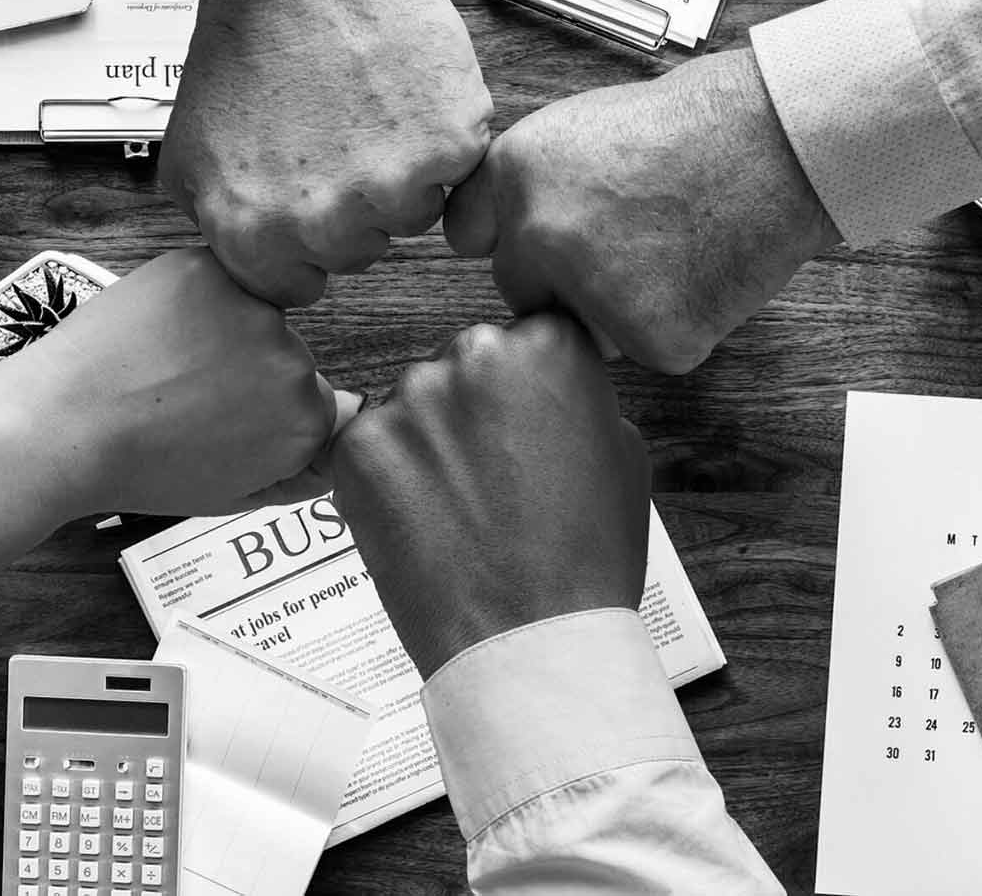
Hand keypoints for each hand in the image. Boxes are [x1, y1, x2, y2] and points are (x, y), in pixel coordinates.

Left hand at [0, 249, 345, 520]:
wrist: (62, 427)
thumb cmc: (135, 467)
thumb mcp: (229, 495)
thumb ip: (299, 471)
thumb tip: (339, 438)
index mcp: (304, 423)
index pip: (317, 403)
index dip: (267, 413)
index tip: (228, 421)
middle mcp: (294, 363)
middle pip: (288, 355)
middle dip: (249, 369)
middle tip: (188, 396)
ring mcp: (252, 311)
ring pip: (254, 313)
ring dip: (223, 328)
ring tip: (166, 364)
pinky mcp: (210, 271)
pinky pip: (219, 278)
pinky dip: (192, 298)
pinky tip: (156, 332)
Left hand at [166, 0, 493, 306]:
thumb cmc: (242, 42)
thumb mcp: (189, 153)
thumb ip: (219, 226)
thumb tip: (251, 264)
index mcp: (254, 236)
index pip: (297, 288)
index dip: (303, 242)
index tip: (307, 199)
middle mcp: (323, 224)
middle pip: (359, 253)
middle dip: (350, 205)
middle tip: (335, 135)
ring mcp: (392, 188)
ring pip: (413, 215)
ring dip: (400, 173)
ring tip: (367, 108)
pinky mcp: (449, 146)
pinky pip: (458, 170)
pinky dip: (440, 135)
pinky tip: (401, 92)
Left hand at [320, 314, 648, 678]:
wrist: (530, 643)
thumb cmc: (587, 558)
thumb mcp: (624, 454)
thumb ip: (578, 399)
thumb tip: (546, 389)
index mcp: (547, 345)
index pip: (528, 338)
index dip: (526, 388)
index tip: (527, 426)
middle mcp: (474, 353)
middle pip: (465, 364)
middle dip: (473, 410)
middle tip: (492, 478)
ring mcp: (409, 398)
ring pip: (413, 405)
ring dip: (427, 443)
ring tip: (457, 510)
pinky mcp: (357, 444)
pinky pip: (368, 446)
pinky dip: (385, 479)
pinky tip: (420, 523)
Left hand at [443, 48, 840, 373]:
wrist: (779, 143)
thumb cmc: (694, 127)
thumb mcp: (582, 128)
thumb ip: (532, 185)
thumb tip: (502, 235)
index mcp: (514, 172)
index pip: (467, 236)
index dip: (511, 236)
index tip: (540, 237)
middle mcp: (538, 234)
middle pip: (523, 291)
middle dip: (563, 281)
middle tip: (634, 242)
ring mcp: (590, 291)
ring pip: (585, 328)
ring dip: (619, 309)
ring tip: (676, 248)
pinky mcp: (649, 337)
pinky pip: (650, 348)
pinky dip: (679, 324)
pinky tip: (707, 272)